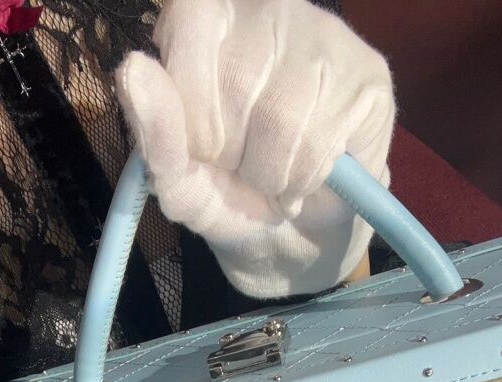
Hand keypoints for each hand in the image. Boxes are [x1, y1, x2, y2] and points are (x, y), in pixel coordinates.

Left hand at [116, 0, 394, 297]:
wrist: (294, 238)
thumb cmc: (229, 196)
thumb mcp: (180, 180)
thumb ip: (153, 132)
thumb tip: (133, 69)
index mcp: (203, 15)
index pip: (190, 24)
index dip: (194, 108)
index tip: (204, 145)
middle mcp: (265, 6)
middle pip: (237, 78)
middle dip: (233, 150)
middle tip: (243, 164)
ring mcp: (323, 34)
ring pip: (282, 116)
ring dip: (272, 173)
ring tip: (275, 176)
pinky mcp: (368, 75)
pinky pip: (323, 138)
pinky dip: (306, 178)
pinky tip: (307, 174)